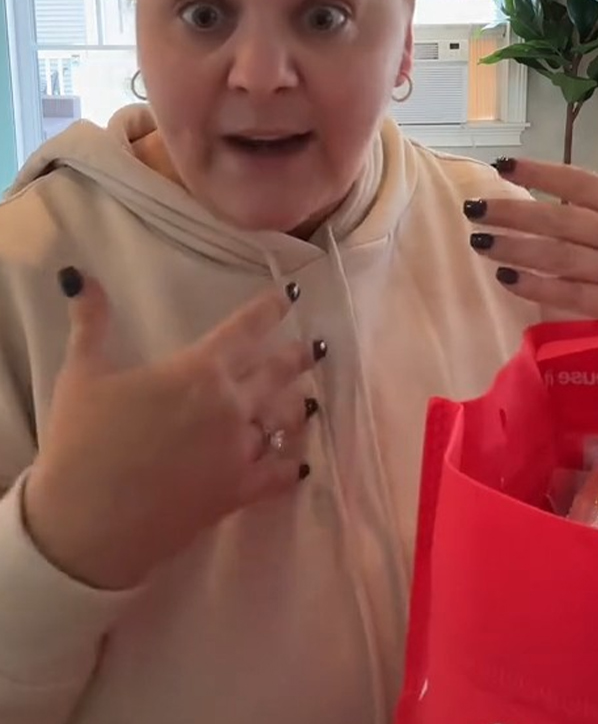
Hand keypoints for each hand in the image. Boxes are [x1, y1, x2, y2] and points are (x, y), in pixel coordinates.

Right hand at [22, 271, 318, 590]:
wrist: (86, 522)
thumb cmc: (82, 443)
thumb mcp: (81, 375)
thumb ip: (91, 323)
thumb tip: (80, 276)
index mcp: (198, 372)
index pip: (244, 331)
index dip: (269, 310)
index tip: (292, 297)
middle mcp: (232, 405)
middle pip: (275, 373)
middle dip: (296, 357)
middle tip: (316, 348)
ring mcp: (240, 449)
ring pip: (282, 420)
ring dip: (297, 407)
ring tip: (310, 400)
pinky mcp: (240, 489)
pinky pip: (278, 473)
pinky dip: (291, 467)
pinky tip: (301, 465)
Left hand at [466, 157, 597, 330]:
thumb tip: (569, 199)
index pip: (582, 183)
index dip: (541, 173)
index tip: (505, 166)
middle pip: (560, 220)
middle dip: (512, 212)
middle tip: (474, 207)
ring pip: (558, 257)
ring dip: (515, 248)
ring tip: (480, 241)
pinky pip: (570, 295)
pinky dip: (536, 286)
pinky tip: (507, 278)